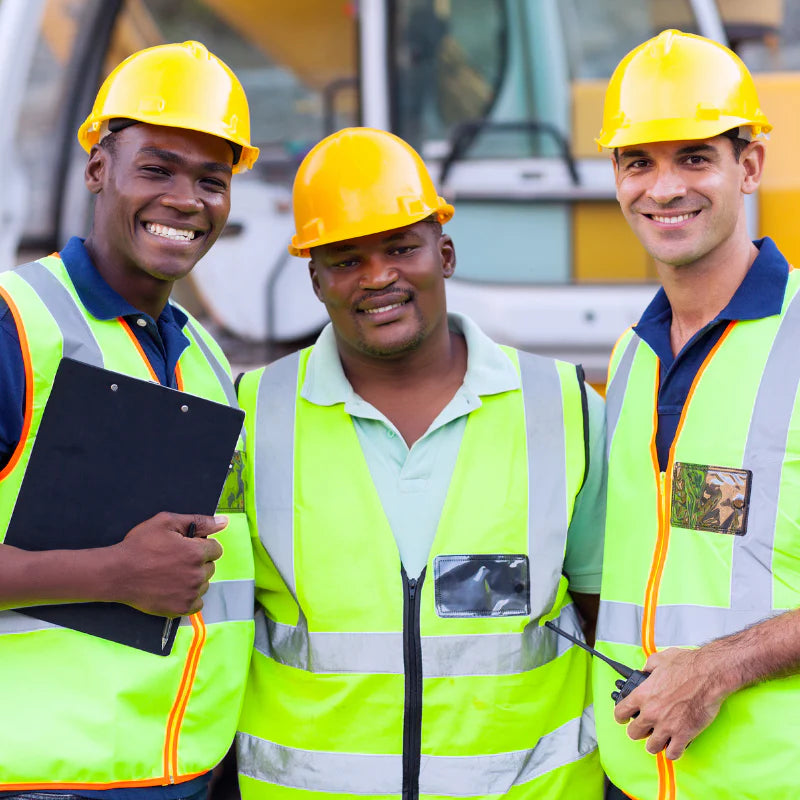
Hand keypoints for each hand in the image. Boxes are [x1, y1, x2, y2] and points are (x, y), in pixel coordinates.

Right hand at [111, 512, 225, 615]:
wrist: (116, 573)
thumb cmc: (140, 545)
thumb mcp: (166, 522)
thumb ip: (199, 521)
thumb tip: (224, 521)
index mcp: (196, 552)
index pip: (216, 549)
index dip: (202, 546)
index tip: (186, 547)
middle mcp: (197, 575)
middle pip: (210, 567)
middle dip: (198, 562)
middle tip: (176, 560)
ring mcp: (189, 594)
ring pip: (204, 584)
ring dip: (194, 580)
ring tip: (172, 574)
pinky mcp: (180, 609)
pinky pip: (197, 603)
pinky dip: (189, 597)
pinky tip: (174, 589)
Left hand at [614, 646, 726, 759]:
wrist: (708, 674)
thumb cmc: (687, 665)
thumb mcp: (658, 659)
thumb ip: (647, 668)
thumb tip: (645, 672)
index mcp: (642, 694)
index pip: (620, 712)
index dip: (620, 717)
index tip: (623, 719)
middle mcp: (651, 712)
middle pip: (634, 733)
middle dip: (637, 731)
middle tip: (643, 729)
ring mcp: (667, 726)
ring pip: (652, 747)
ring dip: (654, 743)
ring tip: (658, 739)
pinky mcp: (683, 734)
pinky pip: (673, 754)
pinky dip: (672, 752)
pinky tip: (673, 745)